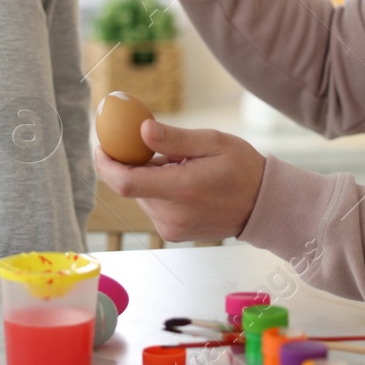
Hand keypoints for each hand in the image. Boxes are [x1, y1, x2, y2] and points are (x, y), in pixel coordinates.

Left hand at [95, 119, 265, 241]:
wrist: (262, 205)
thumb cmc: (241, 168)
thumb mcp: (213, 143)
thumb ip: (174, 139)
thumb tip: (141, 130)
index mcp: (182, 190)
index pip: (126, 183)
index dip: (107, 164)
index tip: (102, 146)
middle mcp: (172, 215)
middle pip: (132, 187)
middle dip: (133, 165)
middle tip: (151, 146)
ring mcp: (172, 228)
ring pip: (142, 196)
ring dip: (148, 177)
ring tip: (179, 166)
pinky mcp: (173, 234)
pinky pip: (153, 207)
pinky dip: (158, 190)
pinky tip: (182, 182)